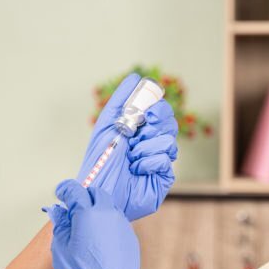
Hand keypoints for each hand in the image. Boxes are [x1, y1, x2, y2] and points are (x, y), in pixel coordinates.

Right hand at [47, 180, 139, 268]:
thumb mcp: (61, 249)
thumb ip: (60, 224)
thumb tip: (58, 211)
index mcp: (88, 214)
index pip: (76, 190)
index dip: (65, 189)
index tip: (61, 193)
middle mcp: (109, 215)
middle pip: (98, 193)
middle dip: (85, 196)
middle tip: (75, 207)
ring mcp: (124, 227)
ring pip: (111, 209)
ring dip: (99, 212)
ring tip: (87, 228)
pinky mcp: (132, 241)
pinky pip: (119, 227)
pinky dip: (109, 228)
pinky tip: (101, 244)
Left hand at [76, 73, 179, 221]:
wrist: (99, 191)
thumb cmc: (99, 160)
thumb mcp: (107, 124)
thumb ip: (121, 100)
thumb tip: (136, 76)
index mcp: (140, 129)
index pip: (160, 109)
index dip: (155, 109)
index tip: (142, 115)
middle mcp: (151, 143)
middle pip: (169, 122)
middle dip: (151, 128)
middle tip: (134, 137)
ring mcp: (159, 160)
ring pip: (169, 141)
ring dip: (145, 147)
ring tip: (131, 158)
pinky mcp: (163, 177)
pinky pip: (166, 159)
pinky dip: (148, 162)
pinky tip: (136, 169)